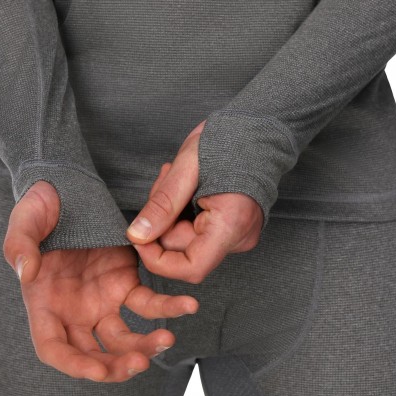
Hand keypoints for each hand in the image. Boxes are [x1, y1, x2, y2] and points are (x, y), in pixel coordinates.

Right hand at [3, 180, 198, 381]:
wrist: (68, 191)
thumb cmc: (41, 206)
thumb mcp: (24, 219)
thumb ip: (19, 245)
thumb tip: (26, 272)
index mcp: (44, 303)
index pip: (54, 348)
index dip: (73, 365)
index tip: (98, 371)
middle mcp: (73, 309)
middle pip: (92, 353)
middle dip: (114, 366)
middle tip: (139, 364)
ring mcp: (101, 299)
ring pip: (123, 337)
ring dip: (144, 346)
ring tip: (167, 339)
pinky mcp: (125, 282)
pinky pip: (147, 302)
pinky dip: (166, 307)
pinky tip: (186, 305)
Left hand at [126, 120, 263, 283]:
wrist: (258, 127)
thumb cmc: (229, 140)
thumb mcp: (186, 168)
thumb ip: (162, 205)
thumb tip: (137, 235)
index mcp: (231, 224)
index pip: (191, 268)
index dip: (158, 259)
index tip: (139, 235)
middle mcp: (239, 237)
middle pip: (183, 250)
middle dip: (163, 221)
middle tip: (164, 183)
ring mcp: (237, 234)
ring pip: (186, 239)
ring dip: (171, 213)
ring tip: (176, 178)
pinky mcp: (232, 228)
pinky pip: (197, 231)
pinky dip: (183, 212)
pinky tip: (187, 187)